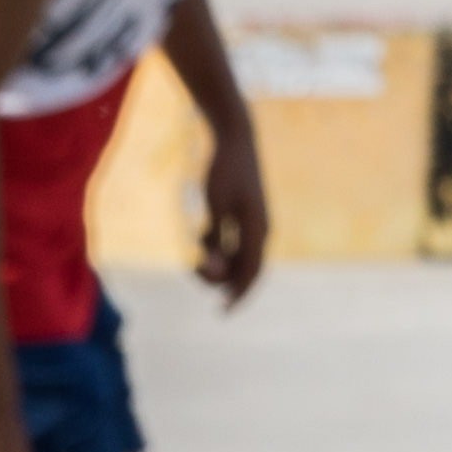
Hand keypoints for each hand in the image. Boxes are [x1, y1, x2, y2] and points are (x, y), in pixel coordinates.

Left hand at [198, 125, 270, 302]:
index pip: (251, 272)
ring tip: (196, 245)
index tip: (222, 312)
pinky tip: (202, 233)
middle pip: (241, 270)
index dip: (238, 295)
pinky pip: (228, 245)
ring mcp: (252, 225)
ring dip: (213, 262)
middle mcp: (259, 231)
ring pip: (233, 259)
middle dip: (217, 277)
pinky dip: (212, 247)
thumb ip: (216, 238)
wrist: (235, 139)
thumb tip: (215, 269)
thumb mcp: (215, 204)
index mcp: (257, 229)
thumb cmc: (224, 169)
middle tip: (192, 266)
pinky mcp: (242, 219)